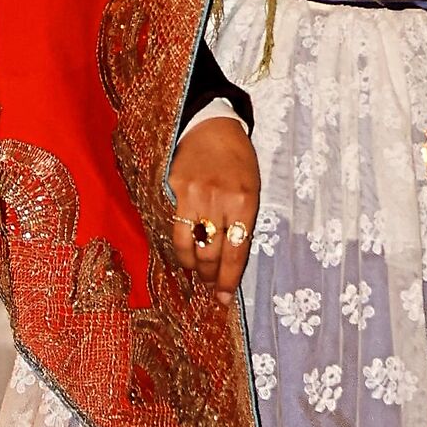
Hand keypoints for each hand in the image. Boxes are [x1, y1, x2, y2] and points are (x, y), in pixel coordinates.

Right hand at [165, 115, 259, 306]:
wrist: (212, 128)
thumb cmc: (237, 161)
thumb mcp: (251, 189)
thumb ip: (242, 223)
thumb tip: (231, 262)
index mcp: (245, 201)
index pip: (237, 252)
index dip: (228, 279)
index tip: (223, 298)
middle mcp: (220, 200)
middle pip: (212, 253)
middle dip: (210, 276)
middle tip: (210, 286)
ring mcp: (195, 195)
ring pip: (190, 246)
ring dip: (193, 266)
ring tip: (197, 271)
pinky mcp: (174, 190)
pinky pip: (174, 229)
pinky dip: (179, 247)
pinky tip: (184, 252)